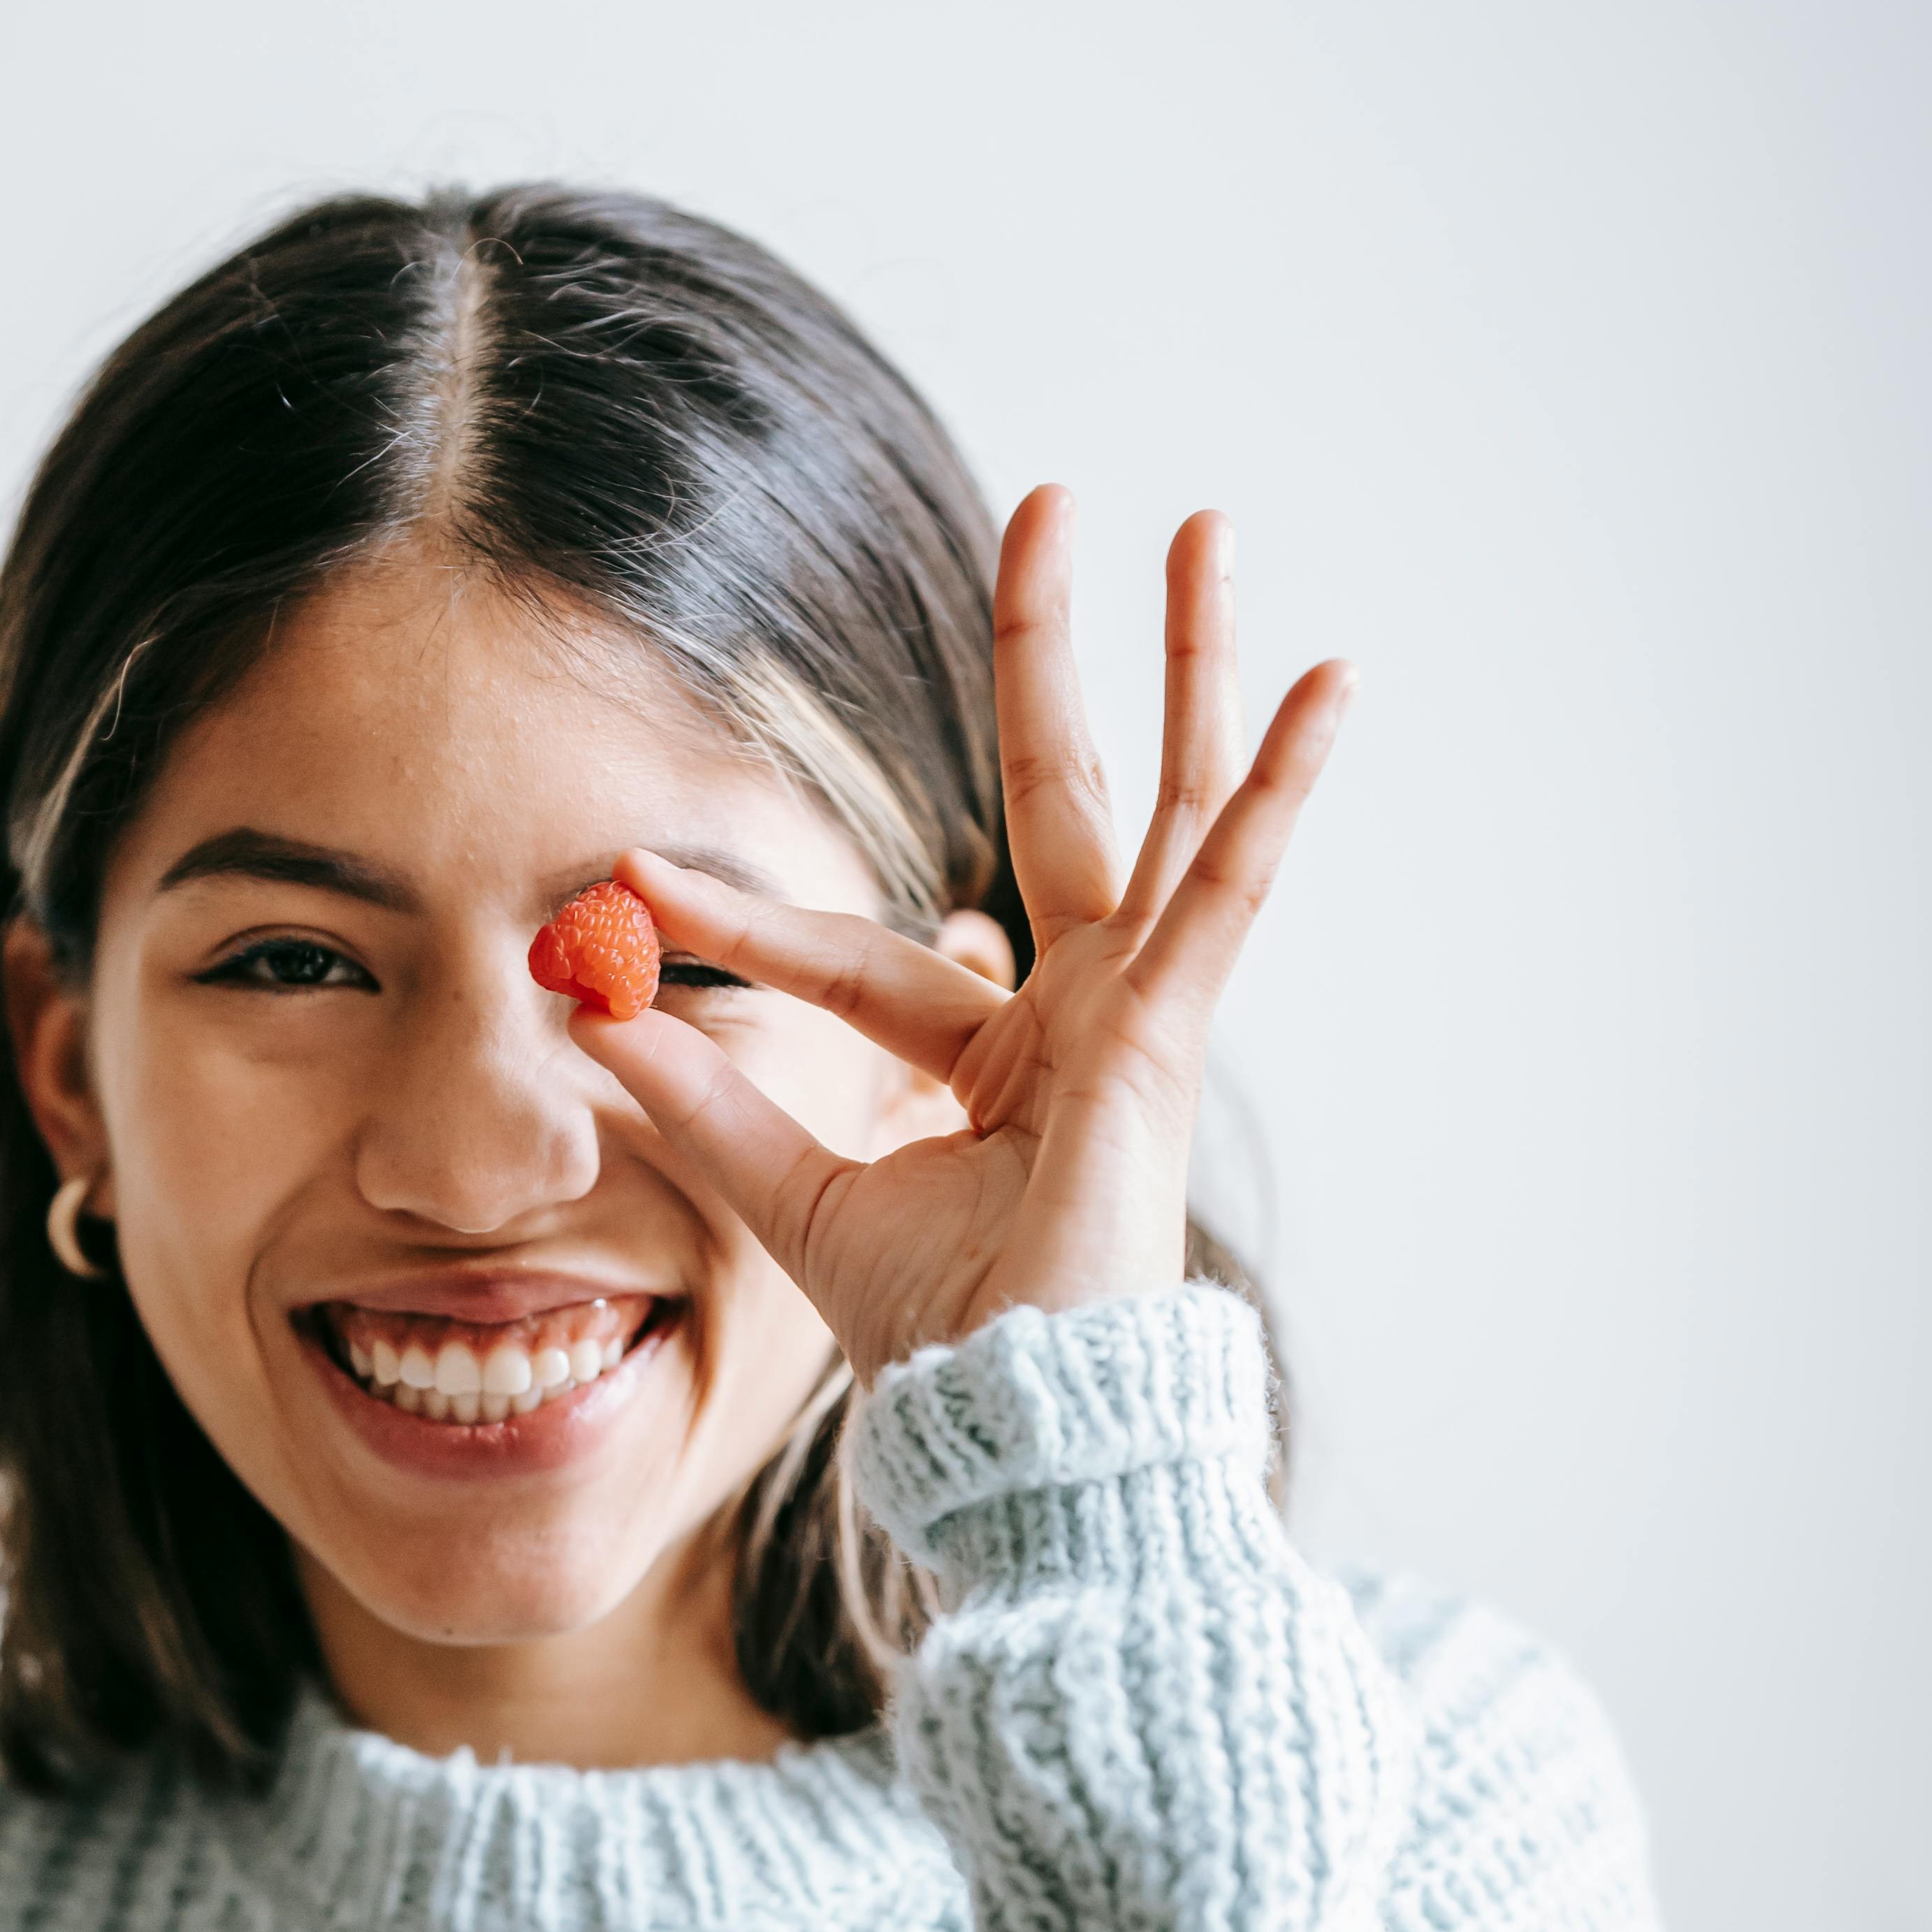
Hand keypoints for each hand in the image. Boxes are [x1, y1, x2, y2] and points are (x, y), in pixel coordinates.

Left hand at [594, 487, 1350, 1383]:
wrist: (1020, 1428)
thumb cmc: (943, 1343)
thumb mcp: (799, 1205)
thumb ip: (712, 1109)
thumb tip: (598, 1018)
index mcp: (997, 1060)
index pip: (860, 953)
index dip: (741, 919)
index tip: (629, 884)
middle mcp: (1079, 1017)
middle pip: (1065, 799)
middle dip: (1052, 657)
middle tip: (1053, 503)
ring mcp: (1133, 1017)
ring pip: (1165, 803)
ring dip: (1188, 661)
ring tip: (1206, 523)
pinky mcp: (1165, 1037)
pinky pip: (1227, 889)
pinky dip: (1280, 789)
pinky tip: (1333, 678)